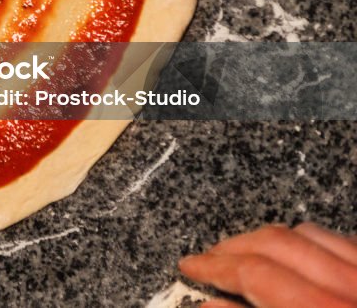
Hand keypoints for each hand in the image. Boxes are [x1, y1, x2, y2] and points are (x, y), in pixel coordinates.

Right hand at [180, 223, 356, 307]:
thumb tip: (209, 305)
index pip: (253, 271)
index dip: (214, 266)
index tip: (190, 266)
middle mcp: (348, 284)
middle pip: (276, 241)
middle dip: (234, 246)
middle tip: (210, 260)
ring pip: (309, 231)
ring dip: (270, 239)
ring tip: (249, 255)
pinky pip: (341, 239)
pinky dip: (312, 242)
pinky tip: (301, 257)